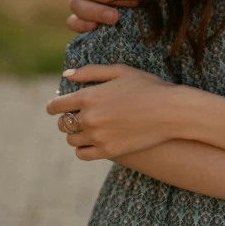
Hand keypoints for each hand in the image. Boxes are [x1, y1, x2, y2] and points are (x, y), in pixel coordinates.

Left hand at [46, 64, 179, 159]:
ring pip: (72, 140)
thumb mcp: (120, 71)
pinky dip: (83, 148)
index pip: (57, 106)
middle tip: (78, 114)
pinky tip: (92, 140)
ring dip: (76, 133)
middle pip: (63, 124)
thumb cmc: (147, 86)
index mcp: (90, 96)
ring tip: (88, 127)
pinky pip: (82, 154)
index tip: (56, 106)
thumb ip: (91, 72)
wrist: (171, 111)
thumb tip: (67, 75)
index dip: (54, 106)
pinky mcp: (108, 152)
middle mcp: (90, 118)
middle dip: (67, 118)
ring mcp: (98, 137)